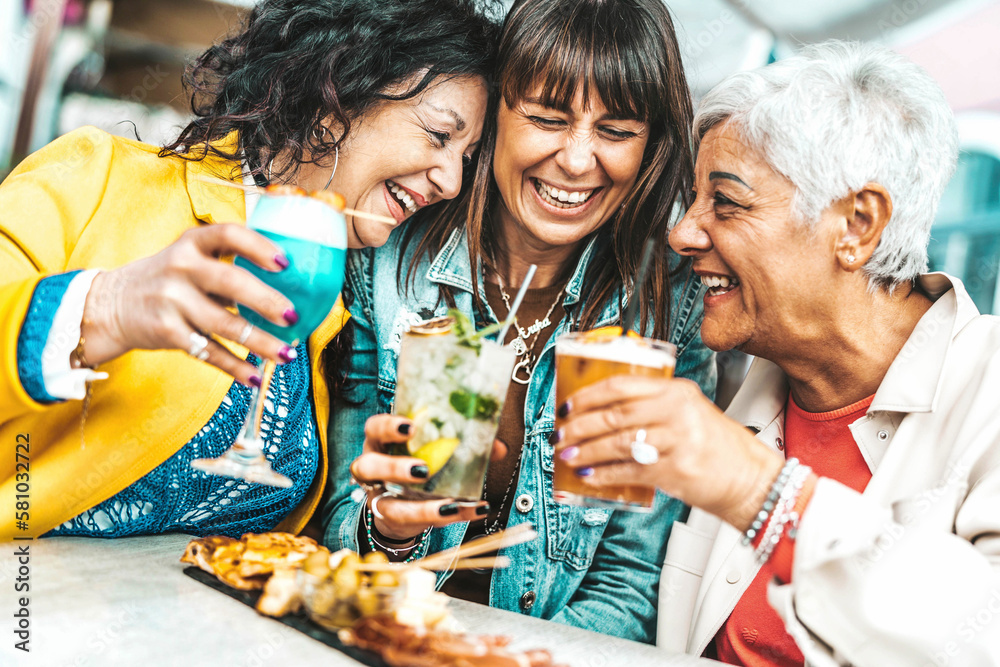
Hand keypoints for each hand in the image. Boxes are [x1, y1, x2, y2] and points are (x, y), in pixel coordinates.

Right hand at [80, 224, 297, 385]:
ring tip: (287, 355)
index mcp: (192, 242)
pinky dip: (234, 367)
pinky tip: (255, 377)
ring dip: (260, 342)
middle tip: (293, 316)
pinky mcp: (167, 331)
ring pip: (225, 324)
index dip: (259, 247)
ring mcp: (172, 300)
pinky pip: (209, 352)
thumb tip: (285, 284)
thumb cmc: (167, 279)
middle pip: (231, 282)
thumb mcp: (189, 257)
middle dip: (266, 301)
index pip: (229, 234)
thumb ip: (226, 264)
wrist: (111, 304)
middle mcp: (181, 267)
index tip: (286, 263)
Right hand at [350, 414, 502, 541]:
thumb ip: (465, 444)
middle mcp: (372, 469)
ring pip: (384, 504)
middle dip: (393, 467)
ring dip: (418, 507)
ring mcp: (379, 498)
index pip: (374, 428)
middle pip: (366, 465)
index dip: (387, 427)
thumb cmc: (420, 466)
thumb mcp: (436, 450)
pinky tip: (470, 511)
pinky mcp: (394, 520)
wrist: (401, 505)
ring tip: (449, 505)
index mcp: (381, 442)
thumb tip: (498, 447)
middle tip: (423, 469)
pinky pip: (414, 523)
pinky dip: (444, 518)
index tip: (411, 427)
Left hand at [555, 375, 783, 530]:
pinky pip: (629, 470)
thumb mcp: (688, 413)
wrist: (751, 479)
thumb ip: (652, 408)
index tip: (567, 405)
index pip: (621, 385)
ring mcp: (677, 440)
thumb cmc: (716, 448)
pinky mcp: (675, 470)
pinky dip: (604, 475)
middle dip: (579, 426)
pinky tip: (590, 477)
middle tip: (561, 434)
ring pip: (618, 443)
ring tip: (569, 456)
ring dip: (586, 451)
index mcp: (676, 391)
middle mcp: (676, 411)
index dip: (587, 395)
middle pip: (614, 414)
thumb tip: (600, 415)